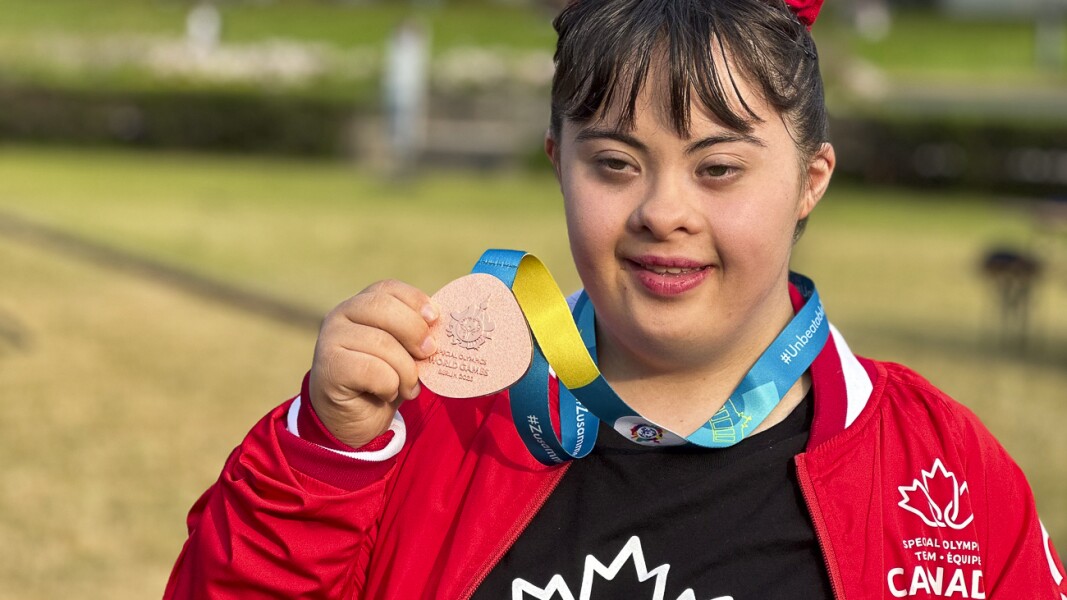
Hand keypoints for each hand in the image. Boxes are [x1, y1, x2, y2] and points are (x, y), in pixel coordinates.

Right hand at [309, 280, 438, 447]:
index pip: (389, 288)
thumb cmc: (384, 380)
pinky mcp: (330, 367)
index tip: (434, 319)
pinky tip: (386, 393)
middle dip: (414, 331)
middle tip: (429, 354)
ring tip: (409, 387)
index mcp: (361, 305)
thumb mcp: (405, 352)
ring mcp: (330, 339)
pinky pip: (372, 370)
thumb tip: (440, 326)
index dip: (415, 300)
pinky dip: (389, 385)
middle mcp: (340, 315)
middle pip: (383, 307)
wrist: (354, 419)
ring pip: (382, 343)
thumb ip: (417, 335)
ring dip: (406, 371)